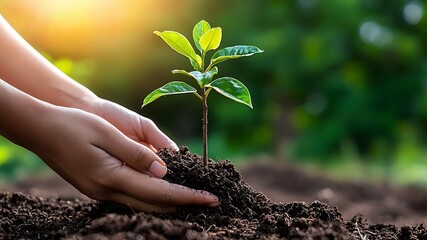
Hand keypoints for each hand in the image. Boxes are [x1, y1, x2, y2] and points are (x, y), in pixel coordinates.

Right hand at [30, 105, 219, 212]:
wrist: (42, 130)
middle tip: (209, 201)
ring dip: (171, 202)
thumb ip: (136, 153)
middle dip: (185, 204)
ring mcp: (102, 192)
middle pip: (155, 204)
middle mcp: (108, 190)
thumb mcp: (106, 133)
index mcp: (111, 177)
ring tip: (194, 197)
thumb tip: (163, 172)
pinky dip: (154, 195)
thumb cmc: (73, 126)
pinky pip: (133, 196)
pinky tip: (165, 189)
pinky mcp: (100, 187)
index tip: (211, 199)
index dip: (188, 197)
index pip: (160, 193)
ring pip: (145, 203)